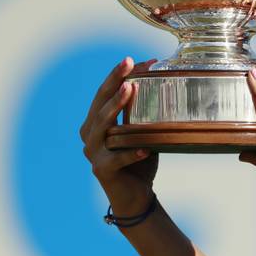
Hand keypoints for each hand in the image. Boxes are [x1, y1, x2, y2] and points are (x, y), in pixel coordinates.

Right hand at [80, 56, 158, 214]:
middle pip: (100, 103)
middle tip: (129, 63)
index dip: (117, 75)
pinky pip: (115, 159)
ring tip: (130, 90)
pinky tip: (143, 149)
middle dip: (114, 81)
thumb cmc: (139, 159)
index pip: (105, 93)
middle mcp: (90, 135)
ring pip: (102, 127)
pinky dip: (129, 153)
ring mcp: (93, 153)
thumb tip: (165, 83)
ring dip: (116, 107)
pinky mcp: (101, 171)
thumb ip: (144, 112)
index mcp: (96, 122)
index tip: (135, 59)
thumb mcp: (141, 131)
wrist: (135, 195)